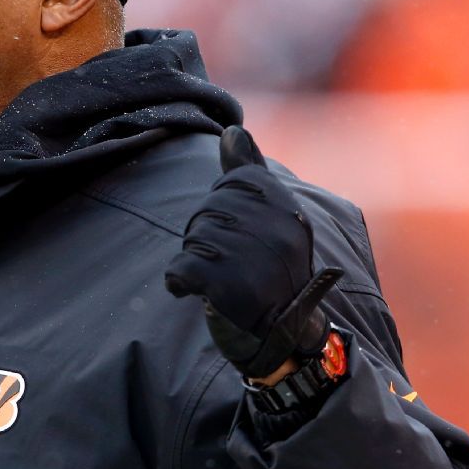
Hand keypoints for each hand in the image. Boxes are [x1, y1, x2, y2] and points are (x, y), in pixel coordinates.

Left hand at [164, 126, 341, 378]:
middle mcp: (277, 230)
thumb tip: (232, 129)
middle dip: (209, 235)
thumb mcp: (271, 220)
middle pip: (209, 209)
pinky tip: (197, 292)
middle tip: (234, 262)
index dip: (228, 207)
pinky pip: (179, 269)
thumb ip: (248, 174)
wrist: (284, 339)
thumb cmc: (271, 272)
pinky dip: (179, 282)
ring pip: (193, 238)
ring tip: (223, 279)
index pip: (235, 181)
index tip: (245, 232)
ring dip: (197, 260)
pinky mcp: (228, 287)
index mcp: (289, 210)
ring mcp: (253, 258)